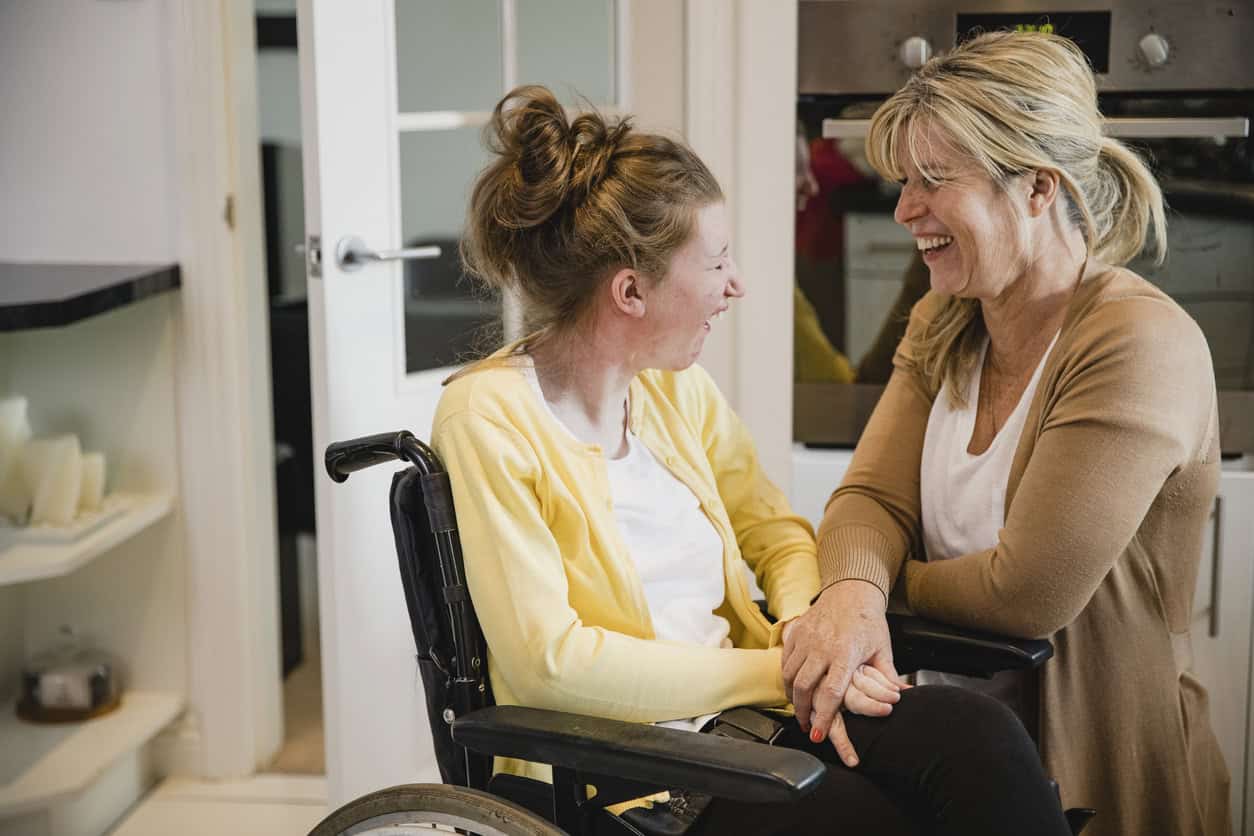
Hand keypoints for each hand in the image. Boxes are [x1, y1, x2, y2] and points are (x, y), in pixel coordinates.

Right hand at [781, 580, 899, 766]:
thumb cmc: (868, 621)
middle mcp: (821, 647)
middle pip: (804, 688)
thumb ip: (888, 677)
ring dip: (793, 697)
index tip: (818, 735)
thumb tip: (903, 696)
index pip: (830, 693)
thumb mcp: (882, 649)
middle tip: (807, 727)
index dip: (823, 718)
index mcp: (845, 654)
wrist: (850, 590)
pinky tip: (793, 688)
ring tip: (800, 710)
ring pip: (790, 676)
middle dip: (803, 712)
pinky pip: (785, 661)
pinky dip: (786, 678)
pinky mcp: (796, 633)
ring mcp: (806, 639)